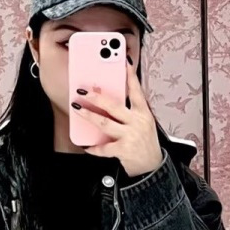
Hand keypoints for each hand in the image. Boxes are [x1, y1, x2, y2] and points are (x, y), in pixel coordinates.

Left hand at [71, 59, 162, 177]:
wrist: (152, 167)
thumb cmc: (145, 143)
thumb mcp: (143, 123)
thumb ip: (130, 112)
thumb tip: (109, 100)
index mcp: (143, 113)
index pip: (137, 91)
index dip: (130, 76)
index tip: (124, 62)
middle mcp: (137, 122)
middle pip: (113, 105)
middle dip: (96, 96)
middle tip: (83, 90)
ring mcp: (130, 136)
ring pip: (104, 123)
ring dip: (89, 115)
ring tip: (77, 109)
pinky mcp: (123, 150)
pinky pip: (104, 148)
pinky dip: (93, 148)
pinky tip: (86, 146)